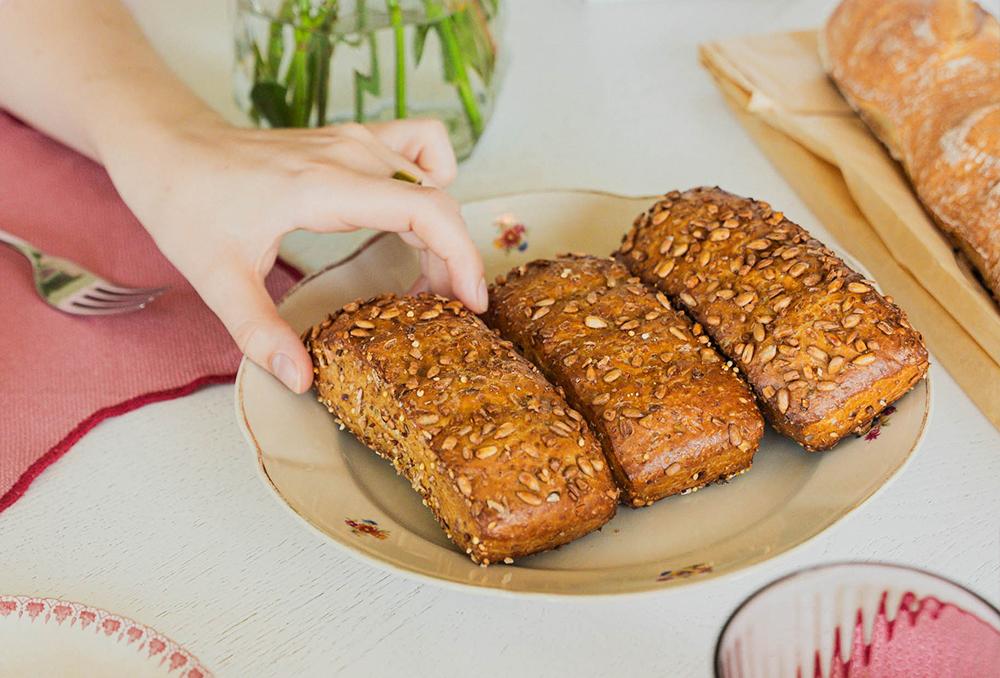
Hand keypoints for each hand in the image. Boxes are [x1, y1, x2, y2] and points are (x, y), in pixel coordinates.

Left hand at [103, 115, 485, 392]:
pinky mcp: (350, 141)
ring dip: (442, 228)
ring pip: (431, 178)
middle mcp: (350, 153)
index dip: (461, 257)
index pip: (425, 209)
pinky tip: (412, 214)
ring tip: (429, 278)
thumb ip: (259, 331)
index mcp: (325, 185)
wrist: (165, 144)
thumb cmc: (184, 201)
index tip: (469, 304)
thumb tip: (302, 379)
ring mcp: (352, 140)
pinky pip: (417, 146)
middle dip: (456, 258)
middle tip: (448, 312)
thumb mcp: (216, 276)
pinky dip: (431, 179)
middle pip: (438, 199)